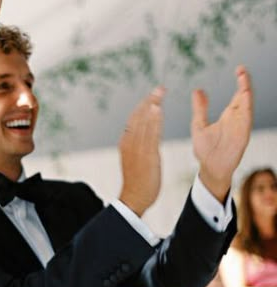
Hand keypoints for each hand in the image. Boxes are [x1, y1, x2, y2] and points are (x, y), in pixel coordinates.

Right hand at [118, 87, 164, 215]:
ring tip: (160, 93)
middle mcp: (130, 143)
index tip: (153, 95)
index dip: (144, 106)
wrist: (134, 198)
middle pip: (139, 117)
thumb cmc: (137, 181)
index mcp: (126, 143)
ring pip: (144, 122)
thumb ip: (139, 145)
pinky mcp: (146, 155)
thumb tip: (145, 134)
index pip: (134, 119)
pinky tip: (158, 109)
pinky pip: (150, 133)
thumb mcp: (135, 159)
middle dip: (149, 101)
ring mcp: (137, 148)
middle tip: (160, 88)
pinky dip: (153, 120)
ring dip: (152, 106)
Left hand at [192, 66, 252, 202]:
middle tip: (242, 69)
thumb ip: (200, 108)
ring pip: (247, 106)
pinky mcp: (241, 135)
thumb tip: (198, 90)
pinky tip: (245, 97)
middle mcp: (237, 119)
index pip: (238, 95)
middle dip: (245, 83)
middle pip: (245, 96)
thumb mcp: (199, 124)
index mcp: (229, 116)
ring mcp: (240, 127)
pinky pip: (246, 120)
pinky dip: (247, 108)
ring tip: (244, 78)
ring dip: (247, 92)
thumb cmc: (206, 150)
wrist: (209, 169)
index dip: (241, 81)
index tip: (240, 68)